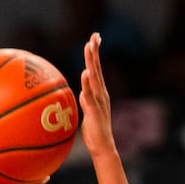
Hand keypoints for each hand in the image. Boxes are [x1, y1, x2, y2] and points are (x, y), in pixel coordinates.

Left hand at [79, 33, 114, 158]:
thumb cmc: (95, 132)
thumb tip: (82, 92)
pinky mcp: (95, 111)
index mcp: (99, 93)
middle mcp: (101, 94)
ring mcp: (99, 101)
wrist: (103, 147)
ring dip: (91, 62)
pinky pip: (90, 95)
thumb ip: (85, 100)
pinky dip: (87, 83)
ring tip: (89, 47)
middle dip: (95, 52)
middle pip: (97, 69)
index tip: (95, 38)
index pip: (96, 69)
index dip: (95, 54)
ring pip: (94, 78)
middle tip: (94, 35)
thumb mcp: (88, 112)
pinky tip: (85, 72)